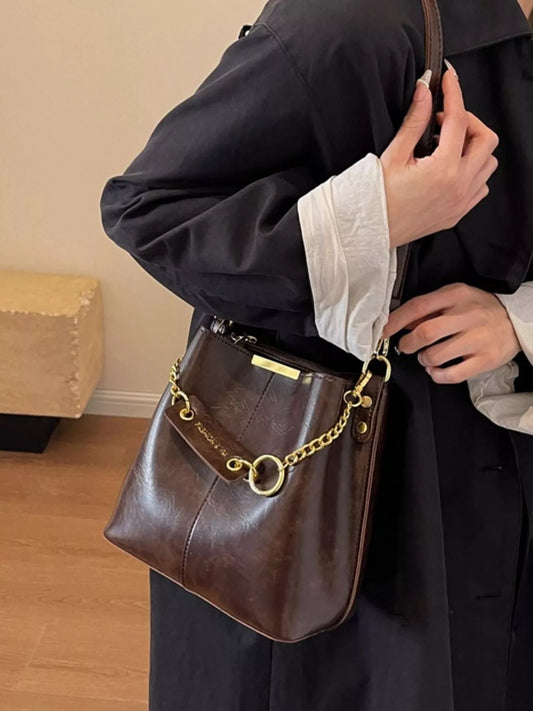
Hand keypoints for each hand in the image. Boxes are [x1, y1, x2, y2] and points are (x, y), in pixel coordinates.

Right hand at [380, 63, 498, 248]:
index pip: (458, 120)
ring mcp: (461, 201)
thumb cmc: (376, 197)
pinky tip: (450, 168)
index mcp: (443, 169)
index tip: (449, 79)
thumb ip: (414, 121)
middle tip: (444, 120)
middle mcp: (458, 186)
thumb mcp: (394, 155)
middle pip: (485, 139)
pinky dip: (472, 171)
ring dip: (473, 148)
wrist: (371, 231)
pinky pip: (480, 185)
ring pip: (487, 163)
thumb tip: (425, 91)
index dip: (454, 93)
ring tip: (446, 145)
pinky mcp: (458, 213)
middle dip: (468, 122)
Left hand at [382, 283, 520, 383]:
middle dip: (407, 344)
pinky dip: (437, 375)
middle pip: (425, 332)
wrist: (517, 321)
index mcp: (456, 295)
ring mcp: (478, 339)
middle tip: (406, 347)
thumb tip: (400, 322)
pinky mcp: (485, 360)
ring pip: (436, 355)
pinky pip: (452, 374)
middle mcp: (467, 315)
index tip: (384, 331)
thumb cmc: (478, 309)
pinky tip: (436, 370)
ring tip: (426, 357)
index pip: (418, 307)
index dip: (396, 321)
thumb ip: (429, 308)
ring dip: (423, 359)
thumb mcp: (455, 298)